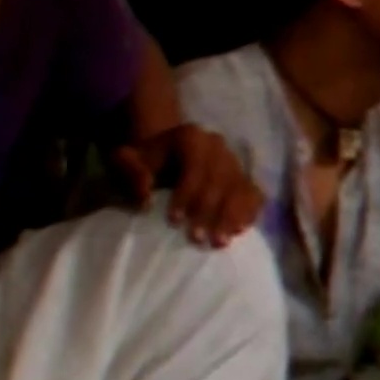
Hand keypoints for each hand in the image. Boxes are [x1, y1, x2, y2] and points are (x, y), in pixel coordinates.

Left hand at [115, 123, 262, 247]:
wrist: (164, 155)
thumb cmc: (143, 162)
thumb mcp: (125, 161)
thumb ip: (130, 172)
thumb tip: (146, 196)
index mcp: (191, 137)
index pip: (195, 167)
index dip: (187, 194)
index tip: (174, 221)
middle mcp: (218, 146)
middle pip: (221, 179)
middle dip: (209, 211)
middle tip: (195, 237)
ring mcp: (233, 161)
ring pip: (240, 188)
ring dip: (231, 217)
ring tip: (218, 242)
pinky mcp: (243, 177)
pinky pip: (254, 194)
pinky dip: (249, 212)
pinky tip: (238, 231)